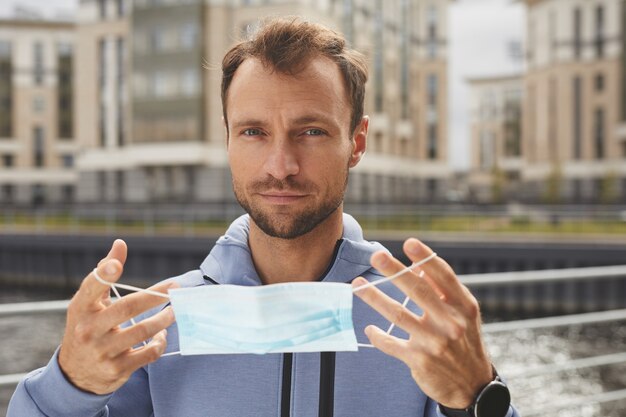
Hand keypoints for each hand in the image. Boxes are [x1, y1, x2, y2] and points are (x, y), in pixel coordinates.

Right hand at [58, 239, 177, 394]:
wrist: (74, 374)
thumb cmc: (87, 327)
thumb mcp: (88, 303)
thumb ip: (104, 274)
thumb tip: (120, 244)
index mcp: (81, 308)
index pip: (91, 288)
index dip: (104, 274)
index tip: (117, 264)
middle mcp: (89, 329)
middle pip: (127, 308)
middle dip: (155, 296)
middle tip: (175, 288)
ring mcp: (103, 351)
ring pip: (142, 331)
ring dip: (163, 320)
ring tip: (174, 311)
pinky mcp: (117, 369)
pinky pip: (148, 354)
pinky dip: (160, 343)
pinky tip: (162, 335)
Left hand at [352, 238, 492, 408]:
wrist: (472, 386)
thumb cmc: (464, 341)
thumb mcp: (464, 315)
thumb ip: (444, 291)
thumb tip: (420, 266)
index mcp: (463, 307)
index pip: (444, 277)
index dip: (426, 259)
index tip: (409, 243)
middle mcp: (451, 323)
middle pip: (418, 291)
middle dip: (395, 271)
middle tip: (376, 256)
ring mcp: (435, 342)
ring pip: (399, 315)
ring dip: (375, 298)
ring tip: (357, 286)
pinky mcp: (420, 360)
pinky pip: (392, 344)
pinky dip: (378, 336)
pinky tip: (370, 329)